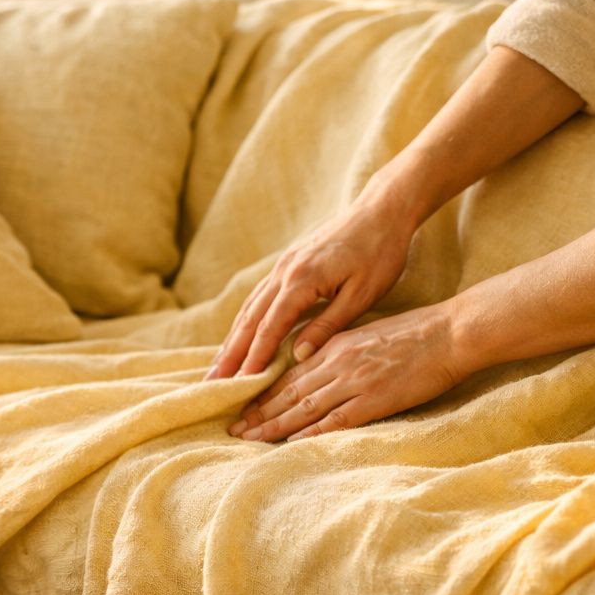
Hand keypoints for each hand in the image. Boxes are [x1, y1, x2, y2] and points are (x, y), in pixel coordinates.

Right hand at [204, 187, 418, 379]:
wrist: (381, 211)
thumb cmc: (380, 253)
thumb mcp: (362, 294)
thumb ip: (328, 325)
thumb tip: (299, 356)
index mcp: (302, 279)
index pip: (270, 326)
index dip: (254, 357)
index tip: (241, 383)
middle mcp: (284, 271)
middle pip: (250, 318)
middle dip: (231, 353)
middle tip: (213, 383)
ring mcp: (282, 265)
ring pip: (249, 307)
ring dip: (232, 339)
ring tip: (219, 367)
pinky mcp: (287, 263)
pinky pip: (258, 296)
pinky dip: (245, 320)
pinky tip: (239, 336)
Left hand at [227, 302, 468, 441]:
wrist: (450, 332)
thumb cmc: (416, 333)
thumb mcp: (367, 334)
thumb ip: (340, 350)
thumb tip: (317, 365)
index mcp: (335, 345)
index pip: (290, 374)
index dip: (263, 394)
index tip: (242, 408)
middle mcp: (337, 362)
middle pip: (288, 392)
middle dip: (258, 412)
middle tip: (233, 430)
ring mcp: (355, 381)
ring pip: (304, 407)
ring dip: (273, 425)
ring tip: (249, 439)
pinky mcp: (375, 399)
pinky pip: (336, 419)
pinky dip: (311, 432)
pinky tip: (291, 443)